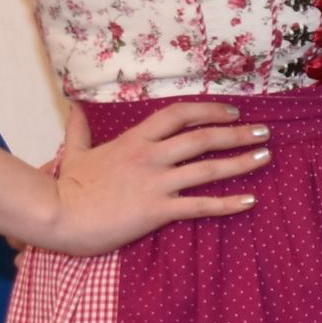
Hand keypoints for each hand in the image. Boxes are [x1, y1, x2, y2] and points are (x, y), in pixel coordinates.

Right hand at [32, 101, 268, 255]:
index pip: (177, 115)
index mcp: (134, 140)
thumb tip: (74, 108)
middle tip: (265, 132)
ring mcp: (156, 183)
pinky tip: (251, 201)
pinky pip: (200, 206)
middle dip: (236, 133)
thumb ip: (79, 131)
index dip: (208, 110)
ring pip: (208, 168)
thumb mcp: (75, 153)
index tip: (232, 111)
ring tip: (266, 156)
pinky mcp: (157, 211)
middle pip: (202, 138)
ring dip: (241, 162)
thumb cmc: (65, 187)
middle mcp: (150, 157)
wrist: (55, 214)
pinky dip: (228, 204)